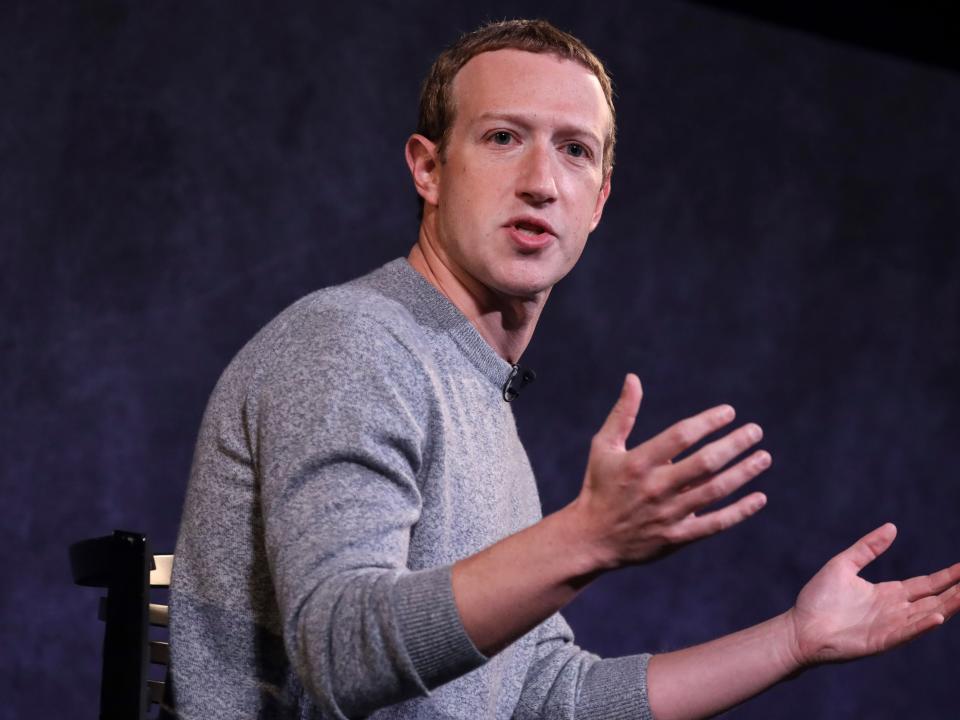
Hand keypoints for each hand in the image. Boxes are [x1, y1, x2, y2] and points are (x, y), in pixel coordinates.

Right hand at [572, 373, 770, 567]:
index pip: (681, 436)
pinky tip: (759, 497)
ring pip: (715, 491)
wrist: (591, 538)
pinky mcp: (677, 537)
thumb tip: (633, 378)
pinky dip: (740, 511)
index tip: (729, 412)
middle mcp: (656, 487)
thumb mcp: (604, 447)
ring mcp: (668, 514)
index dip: (708, 421)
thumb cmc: (599, 486)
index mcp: (638, 463)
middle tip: (756, 431)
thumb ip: (623, 413)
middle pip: (705, 462)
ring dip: (744, 473)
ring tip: (764, 457)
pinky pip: (715, 524)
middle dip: (734, 444)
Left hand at [788, 523, 959, 666]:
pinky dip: (923, 625)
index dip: (948, 576)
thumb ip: (868, 547)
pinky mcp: (881, 640)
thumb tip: (892, 527)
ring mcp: (890, 626)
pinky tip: (939, 616)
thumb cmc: (818, 599)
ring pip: (927, 615)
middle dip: (958, 591)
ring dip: (948, 606)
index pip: (927, 583)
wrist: (799, 628)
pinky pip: (906, 632)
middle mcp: (895, 610)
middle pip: (935, 599)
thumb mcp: (844, 565)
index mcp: (888, 593)